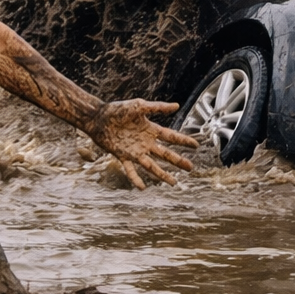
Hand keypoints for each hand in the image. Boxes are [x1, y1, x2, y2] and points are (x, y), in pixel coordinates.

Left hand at [82, 99, 196, 188]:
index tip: (196, 145)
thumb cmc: (118, 109)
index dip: (183, 141)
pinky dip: (136, 179)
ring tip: (174, 183)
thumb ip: (157, 107)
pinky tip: (142, 187)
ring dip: (163, 174)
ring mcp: (134, 151)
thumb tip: (177, 106)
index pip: (171, 137)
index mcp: (150, 129)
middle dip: (178, 161)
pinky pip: (131, 170)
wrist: (98, 117)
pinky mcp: (122, 156)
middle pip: (166, 154)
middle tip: (190, 168)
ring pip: (152, 165)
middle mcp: (145, 142)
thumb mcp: (139, 106)